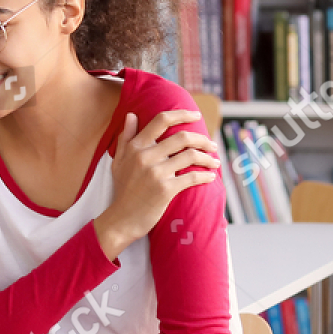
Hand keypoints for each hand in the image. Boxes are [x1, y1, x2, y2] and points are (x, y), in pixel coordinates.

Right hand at [94, 110, 219, 261]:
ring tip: (214, 161)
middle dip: (202, 139)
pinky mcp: (165, 189)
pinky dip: (205, 176)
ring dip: (208, 158)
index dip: (181, 114)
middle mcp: (145, 156)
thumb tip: (131, 115)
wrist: (121, 219)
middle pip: (182, 137)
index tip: (196, 115)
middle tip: (212, 144)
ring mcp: (156, 172)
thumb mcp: (118, 161)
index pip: (161, 121)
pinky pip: (192, 177)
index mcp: (135, 147)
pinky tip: (210, 177)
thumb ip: (125, 138)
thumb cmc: (122, 190)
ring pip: (191, 156)